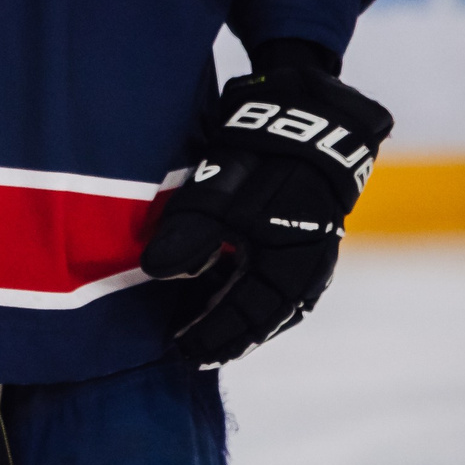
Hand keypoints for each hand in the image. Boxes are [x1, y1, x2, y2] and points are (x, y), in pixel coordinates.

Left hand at [141, 63, 393, 365]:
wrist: (309, 111)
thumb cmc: (265, 155)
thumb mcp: (221, 193)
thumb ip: (191, 235)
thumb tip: (155, 274)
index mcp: (292, 266)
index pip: (251, 317)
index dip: (215, 337)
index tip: (182, 353)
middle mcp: (306, 266)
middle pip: (261, 314)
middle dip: (224, 331)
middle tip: (184, 350)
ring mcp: (306, 248)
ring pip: (267, 296)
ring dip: (233, 311)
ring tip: (195, 325)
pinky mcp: (297, 230)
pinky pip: (269, 275)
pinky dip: (242, 287)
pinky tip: (214, 287)